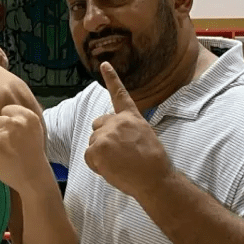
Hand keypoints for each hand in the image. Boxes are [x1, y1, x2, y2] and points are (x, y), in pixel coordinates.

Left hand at [0, 105, 48, 193]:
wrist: (34, 178)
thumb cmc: (32, 156)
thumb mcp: (33, 131)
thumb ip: (19, 119)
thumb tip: (1, 114)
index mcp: (28, 117)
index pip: (6, 110)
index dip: (7, 123)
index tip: (13, 133)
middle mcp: (16, 124)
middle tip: (10, 146)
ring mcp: (4, 137)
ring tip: (7, 154)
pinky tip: (2, 161)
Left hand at [84, 62, 173, 201]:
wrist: (155, 179)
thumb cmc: (152, 162)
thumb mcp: (144, 135)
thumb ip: (127, 129)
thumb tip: (113, 134)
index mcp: (131, 117)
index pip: (119, 94)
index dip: (111, 78)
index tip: (104, 64)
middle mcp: (117, 121)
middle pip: (97, 126)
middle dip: (103, 137)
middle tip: (119, 153)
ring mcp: (105, 134)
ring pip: (93, 142)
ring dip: (101, 153)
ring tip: (119, 163)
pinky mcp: (97, 149)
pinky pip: (89, 156)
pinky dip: (96, 165)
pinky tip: (111, 168)